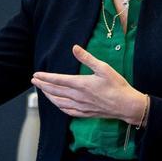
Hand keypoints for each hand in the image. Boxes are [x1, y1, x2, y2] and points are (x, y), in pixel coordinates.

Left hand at [31, 45, 146, 123]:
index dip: (45, 77)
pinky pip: (67, 111)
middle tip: (34, 81)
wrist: (127, 105)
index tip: (36, 75)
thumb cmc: (117, 85)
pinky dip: (59, 106)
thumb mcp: (103, 68)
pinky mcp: (85, 113)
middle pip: (55, 91)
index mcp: (81, 84)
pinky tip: (57, 104)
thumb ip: (87, 58)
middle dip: (43, 86)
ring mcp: (81, 106)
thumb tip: (74, 48)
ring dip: (48, 96)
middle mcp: (78, 96)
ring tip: (42, 91)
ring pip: (59, 102)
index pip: (57, 80)